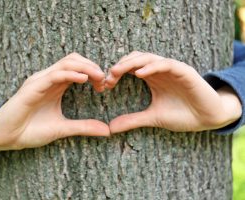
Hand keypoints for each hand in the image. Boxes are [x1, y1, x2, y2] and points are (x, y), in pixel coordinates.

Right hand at [0, 53, 109, 151]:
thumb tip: (106, 130)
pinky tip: (83, 79)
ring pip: (66, 63)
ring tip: (99, 77)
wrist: (8, 138)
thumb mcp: (63, 129)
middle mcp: (49, 79)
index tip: (104, 86)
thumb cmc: (31, 131)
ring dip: (85, 67)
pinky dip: (70, 74)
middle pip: (74, 60)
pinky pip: (54, 75)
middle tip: (104, 80)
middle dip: (92, 66)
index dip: (94, 73)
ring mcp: (40, 81)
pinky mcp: (32, 88)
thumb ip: (84, 127)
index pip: (78, 68)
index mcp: (56, 85)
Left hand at [106, 51, 241, 132]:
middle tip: (107, 77)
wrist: (207, 118)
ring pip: (149, 58)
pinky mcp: (184, 71)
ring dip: (131, 63)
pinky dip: (152, 66)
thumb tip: (110, 128)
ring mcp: (172, 69)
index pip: (130, 67)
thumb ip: (133, 120)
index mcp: (151, 78)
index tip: (105, 85)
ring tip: (117, 71)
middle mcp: (159, 71)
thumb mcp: (152, 117)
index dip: (116, 73)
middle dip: (120, 65)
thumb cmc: (182, 115)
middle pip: (136, 59)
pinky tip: (139, 73)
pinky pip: (166, 64)